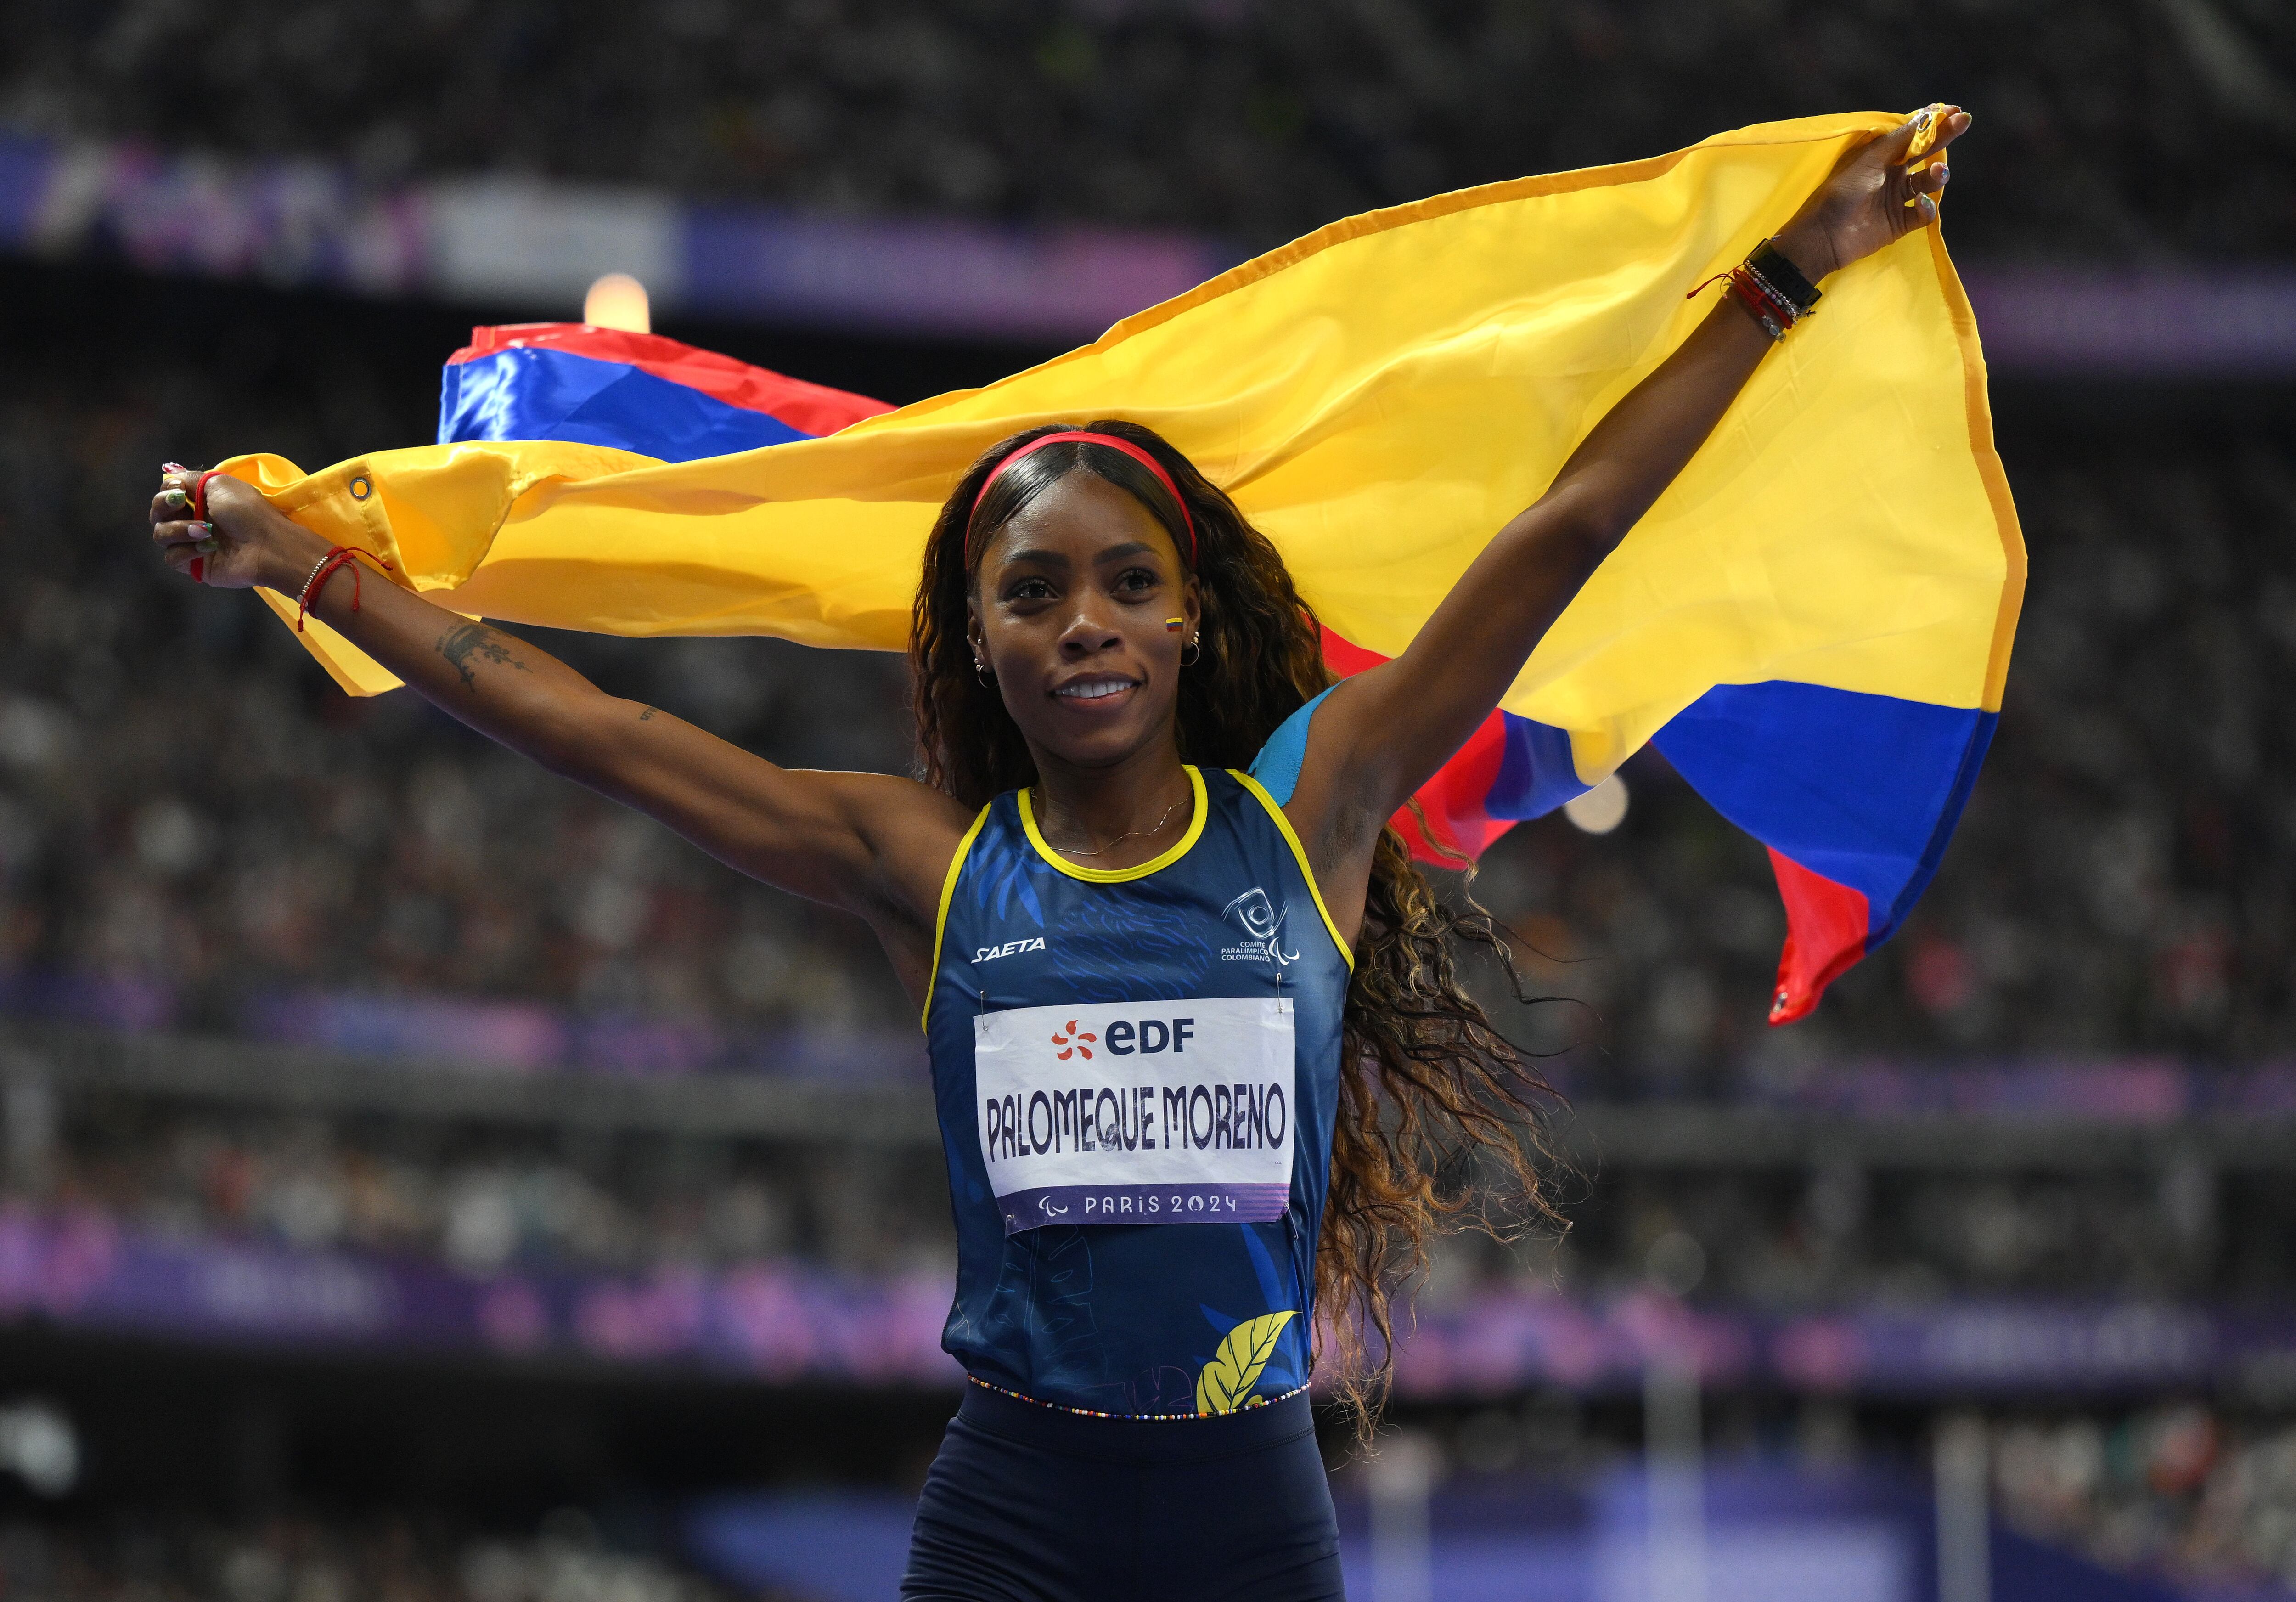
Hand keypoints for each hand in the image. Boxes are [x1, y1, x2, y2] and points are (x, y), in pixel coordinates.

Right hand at [149, 470, 325, 592]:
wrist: (267, 545)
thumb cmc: (248, 511)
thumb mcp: (219, 484)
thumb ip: (190, 480)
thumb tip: (171, 478)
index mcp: (199, 500)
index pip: (166, 494)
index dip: (166, 491)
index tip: (179, 490)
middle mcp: (192, 520)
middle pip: (157, 514)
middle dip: (163, 507)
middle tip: (181, 505)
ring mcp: (192, 543)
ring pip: (161, 535)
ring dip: (179, 530)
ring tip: (206, 531)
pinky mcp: (195, 565)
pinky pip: (172, 558)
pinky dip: (186, 552)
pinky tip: (207, 549)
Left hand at [1773, 105, 1971, 282]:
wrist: (1824, 235)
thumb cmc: (1843, 191)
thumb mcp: (1870, 159)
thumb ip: (1900, 139)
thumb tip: (1927, 113)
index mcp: (1881, 157)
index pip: (1911, 135)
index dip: (1931, 123)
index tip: (1952, 110)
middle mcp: (1892, 175)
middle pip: (1925, 153)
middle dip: (1944, 137)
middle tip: (1963, 121)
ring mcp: (1897, 199)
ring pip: (1928, 182)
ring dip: (1938, 174)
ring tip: (1938, 171)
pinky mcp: (1901, 223)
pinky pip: (1924, 213)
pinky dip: (1927, 207)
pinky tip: (1920, 203)